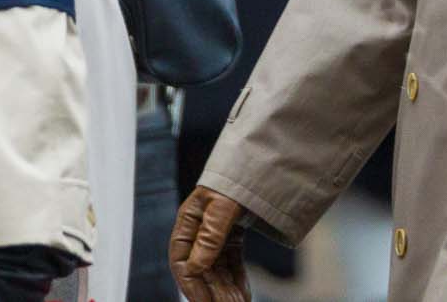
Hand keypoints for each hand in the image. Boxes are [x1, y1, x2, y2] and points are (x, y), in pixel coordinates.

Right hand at [169, 185, 251, 301]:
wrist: (264, 159)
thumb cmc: (239, 175)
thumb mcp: (224, 204)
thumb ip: (210, 235)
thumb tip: (195, 268)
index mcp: (189, 220)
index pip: (182, 259)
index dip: (191, 283)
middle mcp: (199, 230)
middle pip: (202, 269)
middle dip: (214, 291)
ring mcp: (217, 234)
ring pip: (217, 269)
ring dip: (226, 289)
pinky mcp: (232, 236)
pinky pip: (231, 263)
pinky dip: (236, 279)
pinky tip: (242, 295)